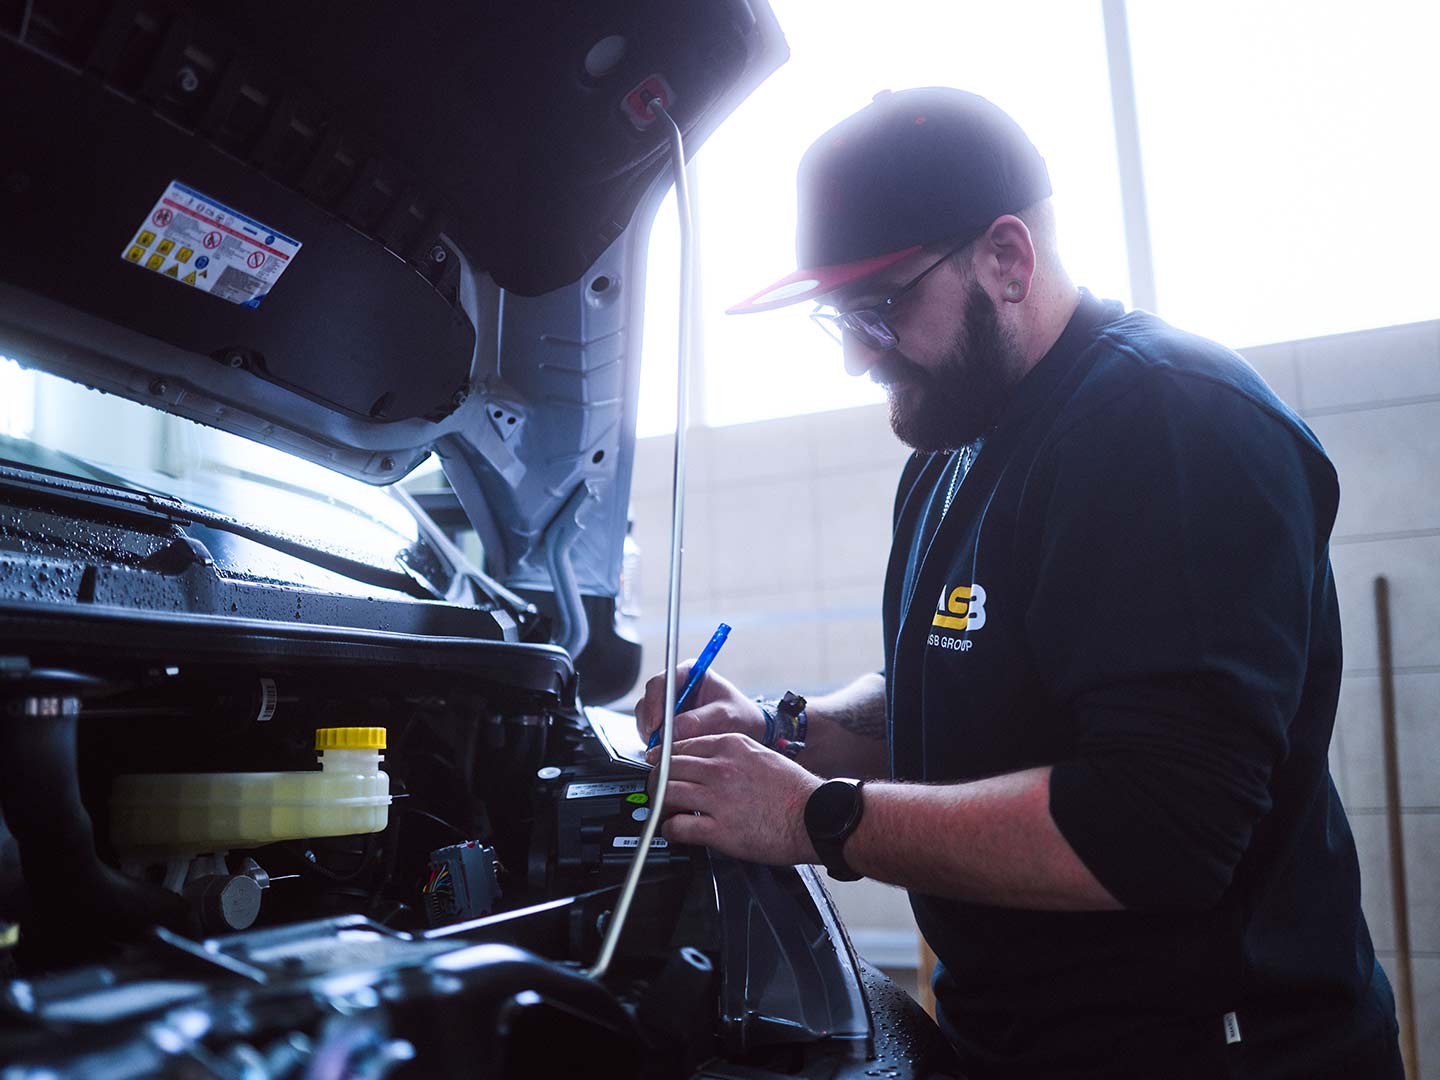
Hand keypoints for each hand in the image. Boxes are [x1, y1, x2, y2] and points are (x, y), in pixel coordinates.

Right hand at [634, 664, 766, 745]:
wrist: (748, 731)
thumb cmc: (740, 716)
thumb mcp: (724, 717)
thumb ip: (698, 722)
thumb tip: (670, 732)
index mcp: (689, 672)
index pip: (662, 682)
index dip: (655, 702)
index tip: (656, 725)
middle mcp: (675, 686)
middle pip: (649, 699)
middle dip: (650, 722)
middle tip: (657, 743)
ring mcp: (668, 705)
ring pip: (646, 717)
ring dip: (651, 734)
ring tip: (666, 749)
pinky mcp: (665, 722)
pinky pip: (649, 731)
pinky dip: (654, 742)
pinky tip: (667, 750)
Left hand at [645, 733, 821, 864]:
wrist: (816, 816)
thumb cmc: (794, 790)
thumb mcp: (762, 756)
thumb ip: (733, 756)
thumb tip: (708, 763)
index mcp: (732, 746)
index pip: (683, 745)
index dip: (665, 756)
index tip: (659, 764)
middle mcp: (721, 768)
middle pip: (668, 767)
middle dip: (656, 778)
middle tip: (656, 789)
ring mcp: (719, 799)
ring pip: (667, 792)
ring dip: (658, 803)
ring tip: (662, 811)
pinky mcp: (721, 829)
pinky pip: (679, 826)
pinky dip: (670, 829)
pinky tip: (674, 831)